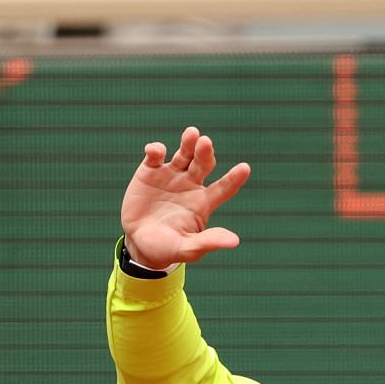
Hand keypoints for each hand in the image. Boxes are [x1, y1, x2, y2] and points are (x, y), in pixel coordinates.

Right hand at [120, 126, 249, 269]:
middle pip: (203, 164)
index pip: (224, 188)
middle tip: (206, 143)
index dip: (234, 179)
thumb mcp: (187, 249)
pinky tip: (155, 151)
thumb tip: (234, 241)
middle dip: (205, 153)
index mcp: (204, 203)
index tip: (245, 168)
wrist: (139, 243)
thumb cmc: (167, 248)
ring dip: (188, 143)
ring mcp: (171, 176)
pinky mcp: (150, 172)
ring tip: (192, 133)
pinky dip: (155, 150)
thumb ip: (208, 242)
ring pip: (184, 154)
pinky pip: (155, 156)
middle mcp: (191, 185)